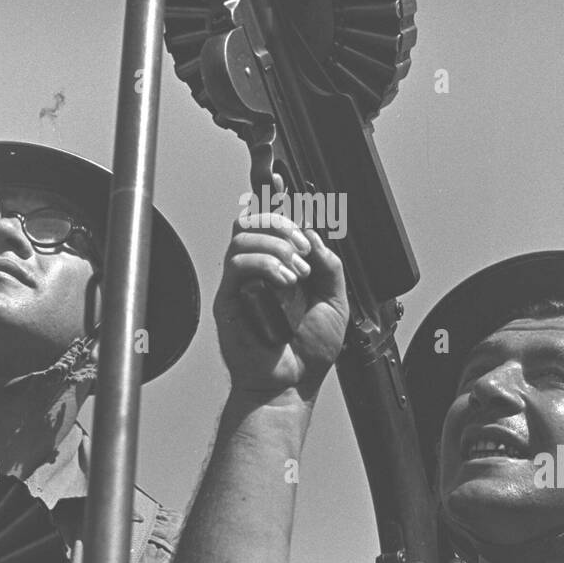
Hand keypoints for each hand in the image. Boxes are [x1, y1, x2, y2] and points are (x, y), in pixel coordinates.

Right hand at [214, 210, 348, 398]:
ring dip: (277, 245)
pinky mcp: (228, 297)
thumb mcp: (336, 302)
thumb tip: (312, 236)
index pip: (271, 222)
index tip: (279, 179)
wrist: (290, 384)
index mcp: (283, 266)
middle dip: (281, 223)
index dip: (271, 195)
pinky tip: (286, 282)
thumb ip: (330, 266)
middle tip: (303, 249)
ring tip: (298, 273)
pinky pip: (238, 262)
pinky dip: (266, 263)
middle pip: (253, 219)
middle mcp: (259, 269)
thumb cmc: (309, 351)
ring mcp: (241, 282)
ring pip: (243, 235)